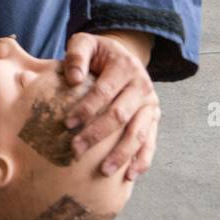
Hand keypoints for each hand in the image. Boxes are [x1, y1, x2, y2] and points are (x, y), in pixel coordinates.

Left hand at [63, 31, 159, 179]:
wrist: (123, 54)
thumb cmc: (97, 52)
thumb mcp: (85, 43)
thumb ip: (76, 55)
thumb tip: (73, 78)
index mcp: (125, 67)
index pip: (104, 92)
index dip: (86, 108)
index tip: (67, 124)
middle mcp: (142, 86)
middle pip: (120, 115)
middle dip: (97, 135)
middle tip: (75, 150)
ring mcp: (150, 105)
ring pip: (138, 133)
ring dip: (121, 154)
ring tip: (103, 171)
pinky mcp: (153, 118)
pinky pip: (150, 142)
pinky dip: (142, 160)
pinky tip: (129, 176)